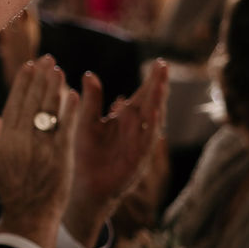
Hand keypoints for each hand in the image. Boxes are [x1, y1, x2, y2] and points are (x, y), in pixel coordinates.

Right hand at [0, 56, 81, 246]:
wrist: (29, 216)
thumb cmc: (13, 190)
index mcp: (5, 141)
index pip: (14, 104)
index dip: (23, 83)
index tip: (30, 66)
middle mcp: (21, 142)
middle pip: (32, 103)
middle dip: (40, 79)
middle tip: (48, 59)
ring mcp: (41, 149)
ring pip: (48, 112)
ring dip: (55, 88)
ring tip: (59, 70)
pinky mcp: (60, 157)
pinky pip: (65, 129)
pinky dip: (69, 111)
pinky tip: (74, 94)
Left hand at [64, 61, 170, 246]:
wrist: (85, 184)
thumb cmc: (86, 153)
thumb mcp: (86, 123)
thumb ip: (91, 100)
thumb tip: (90, 74)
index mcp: (126, 118)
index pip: (142, 95)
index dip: (151, 80)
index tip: (159, 63)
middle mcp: (137, 128)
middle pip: (151, 103)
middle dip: (158, 86)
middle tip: (163, 66)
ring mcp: (140, 143)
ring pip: (153, 120)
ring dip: (158, 103)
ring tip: (161, 85)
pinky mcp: (138, 159)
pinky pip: (147, 141)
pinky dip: (152, 128)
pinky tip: (155, 114)